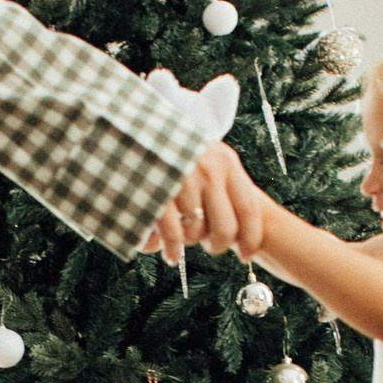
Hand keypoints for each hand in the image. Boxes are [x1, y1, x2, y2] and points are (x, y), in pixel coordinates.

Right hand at [144, 142, 264, 262]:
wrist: (130, 125)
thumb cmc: (171, 148)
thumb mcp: (205, 155)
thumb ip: (222, 185)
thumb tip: (237, 230)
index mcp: (226, 161)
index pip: (249, 208)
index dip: (251, 238)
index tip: (247, 255)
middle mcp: (209, 170)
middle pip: (226, 228)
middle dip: (219, 246)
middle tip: (211, 247)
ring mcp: (184, 180)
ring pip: (197, 232)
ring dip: (189, 242)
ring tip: (180, 238)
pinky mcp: (159, 191)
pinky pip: (174, 235)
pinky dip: (173, 250)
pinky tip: (171, 256)